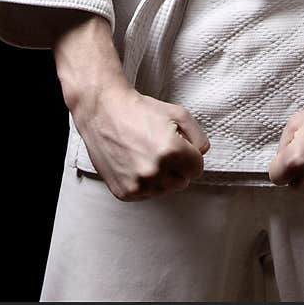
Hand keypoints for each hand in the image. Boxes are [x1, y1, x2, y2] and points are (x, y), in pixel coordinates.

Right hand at [52, 13, 209, 200]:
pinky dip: (144, 183)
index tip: (178, 146)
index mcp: (172, 151)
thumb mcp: (178, 113)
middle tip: (160, 150)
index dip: (190, 156)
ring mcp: (138, 184)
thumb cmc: (140, 110)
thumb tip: (201, 155)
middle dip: (177, 167)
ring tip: (146, 156)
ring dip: (161, 177)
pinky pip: (146, 194)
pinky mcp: (124, 192)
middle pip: (183, 182)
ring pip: (165, 190)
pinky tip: (135, 164)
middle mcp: (155, 171)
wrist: (102, 111)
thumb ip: (199, 137)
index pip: (197, 169)